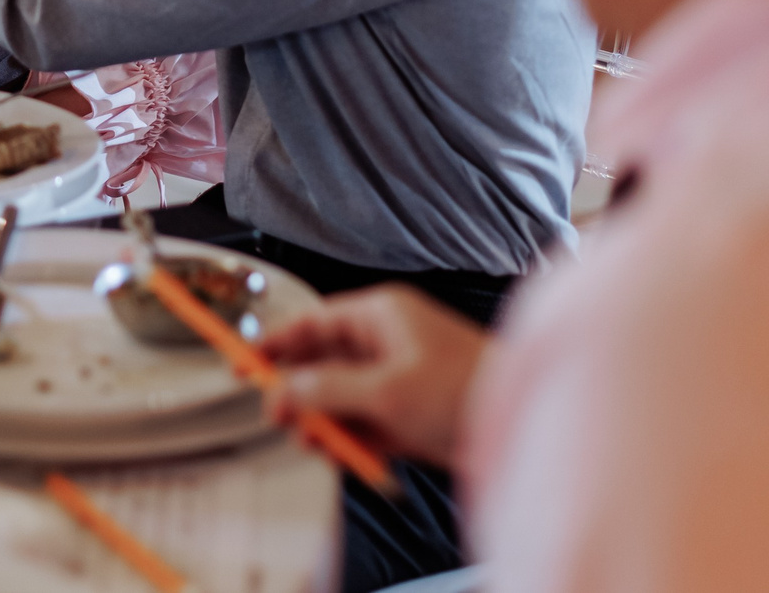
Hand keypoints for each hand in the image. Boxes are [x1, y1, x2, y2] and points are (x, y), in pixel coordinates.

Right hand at [255, 285, 488, 466]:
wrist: (521, 427)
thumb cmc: (465, 388)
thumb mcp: (385, 389)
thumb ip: (327, 389)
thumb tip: (285, 391)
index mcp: (383, 315)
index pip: (316, 322)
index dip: (278, 344)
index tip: (247, 363)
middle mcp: (389, 342)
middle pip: (325, 362)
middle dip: (300, 391)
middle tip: (277, 416)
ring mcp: (400, 378)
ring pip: (343, 396)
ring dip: (325, 419)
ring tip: (313, 441)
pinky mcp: (411, 414)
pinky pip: (366, 422)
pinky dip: (352, 437)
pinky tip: (342, 452)